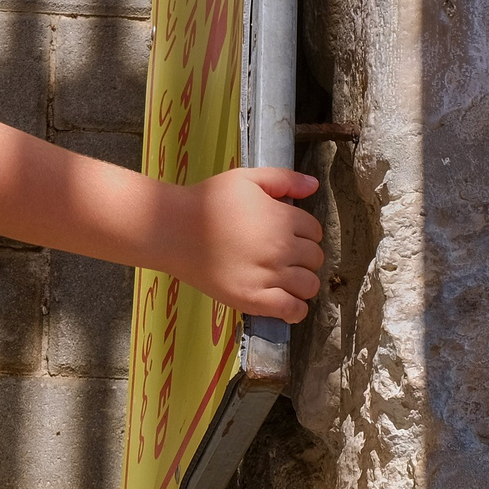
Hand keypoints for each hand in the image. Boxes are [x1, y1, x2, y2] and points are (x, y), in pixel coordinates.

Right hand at [168, 168, 324, 320]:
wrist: (173, 229)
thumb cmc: (208, 200)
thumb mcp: (245, 178)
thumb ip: (283, 179)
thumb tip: (314, 185)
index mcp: (283, 218)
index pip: (315, 232)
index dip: (304, 233)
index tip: (289, 235)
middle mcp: (281, 248)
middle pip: (315, 258)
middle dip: (305, 257)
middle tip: (285, 256)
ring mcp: (269, 276)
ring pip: (309, 285)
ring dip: (303, 282)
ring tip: (286, 279)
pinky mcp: (253, 299)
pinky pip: (292, 310)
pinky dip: (296, 309)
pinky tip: (288, 302)